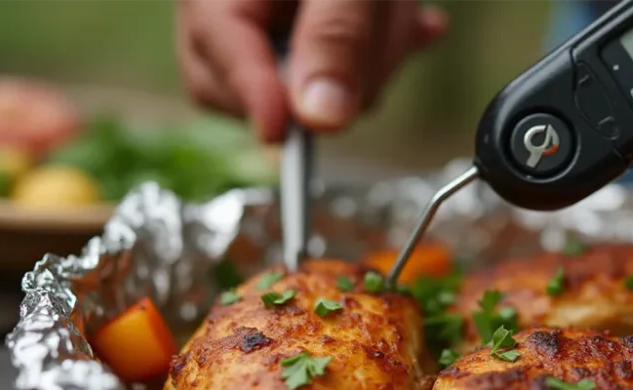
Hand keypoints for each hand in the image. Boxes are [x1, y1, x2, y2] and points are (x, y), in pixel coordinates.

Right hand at [176, 0, 448, 140]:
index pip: (215, 54)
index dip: (255, 98)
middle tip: (390, 33)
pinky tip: (417, 26)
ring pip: (315, 83)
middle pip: (264, 83)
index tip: (284, 134)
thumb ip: (334, 36)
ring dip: (376, 55)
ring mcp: (272, 20)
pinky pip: (343, 63)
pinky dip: (383, 46)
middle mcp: (234, 5)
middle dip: (342, 72)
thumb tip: (321, 118)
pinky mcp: (310, 29)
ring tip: (402, 9)